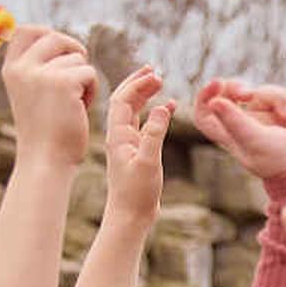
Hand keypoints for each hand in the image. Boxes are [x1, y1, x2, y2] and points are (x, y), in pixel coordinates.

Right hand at [0, 26, 100, 170]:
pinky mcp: (64, 82)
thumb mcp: (30, 94)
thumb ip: (37, 68)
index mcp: (11, 70)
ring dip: (83, 77)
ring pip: (77, 58)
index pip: (26, 29)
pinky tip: (81, 109)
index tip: (60, 51)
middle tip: (79, 75)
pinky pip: (89, 72)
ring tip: (74, 103)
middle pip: (55, 37)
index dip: (47, 33)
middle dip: (74, 51)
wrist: (46, 160)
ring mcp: (42, 74)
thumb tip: (55, 37)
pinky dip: (92, 90)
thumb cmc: (44, 131)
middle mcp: (23, 68)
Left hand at [96, 69, 171, 229]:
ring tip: (158, 80)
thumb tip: (163, 107)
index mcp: (117, 135)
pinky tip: (168, 107)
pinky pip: (142, 123)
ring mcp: (126, 142)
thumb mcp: (148, 161)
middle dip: (138, 82)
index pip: (123, 99)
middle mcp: (118, 135)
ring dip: (144, 93)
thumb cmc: (136, 193)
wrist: (129, 216)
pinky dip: (153, 111)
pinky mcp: (135, 151)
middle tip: (155, 69)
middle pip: (124, 99)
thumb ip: (154, 133)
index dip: (138, 84)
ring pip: (133, 110)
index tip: (157, 76)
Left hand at [195, 78, 285, 180]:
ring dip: (282, 100)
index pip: (205, 114)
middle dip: (243, 88)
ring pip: (265, 93)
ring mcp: (267, 121)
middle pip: (233, 94)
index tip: (218, 84)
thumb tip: (214, 102)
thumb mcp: (258, 141)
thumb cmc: (285, 161)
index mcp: (232, 136)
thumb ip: (236, 122)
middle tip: (250, 94)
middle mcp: (246, 126)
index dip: (205, 96)